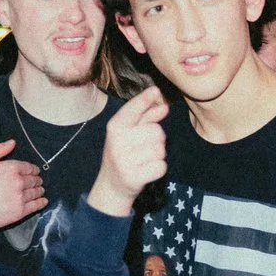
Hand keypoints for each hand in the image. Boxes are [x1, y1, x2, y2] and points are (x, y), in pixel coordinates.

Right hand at [0, 140, 44, 237]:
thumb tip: (12, 142)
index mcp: (10, 168)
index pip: (28, 167)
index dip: (33, 169)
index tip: (35, 171)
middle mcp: (17, 182)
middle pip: (34, 179)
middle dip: (36, 179)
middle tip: (37, 181)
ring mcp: (20, 198)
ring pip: (36, 192)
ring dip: (39, 190)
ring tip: (40, 190)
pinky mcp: (20, 212)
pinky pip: (36, 206)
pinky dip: (41, 202)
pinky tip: (43, 201)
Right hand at [89, 87, 169, 217]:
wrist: (112, 185)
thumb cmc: (124, 153)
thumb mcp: (129, 133)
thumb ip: (146, 117)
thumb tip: (164, 106)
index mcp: (115, 128)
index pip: (133, 110)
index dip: (145, 100)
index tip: (155, 90)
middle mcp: (117, 143)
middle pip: (156, 131)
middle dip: (157, 138)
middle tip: (143, 146)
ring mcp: (124, 161)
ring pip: (161, 150)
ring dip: (158, 154)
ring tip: (144, 158)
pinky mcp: (134, 178)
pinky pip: (161, 167)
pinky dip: (158, 168)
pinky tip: (146, 170)